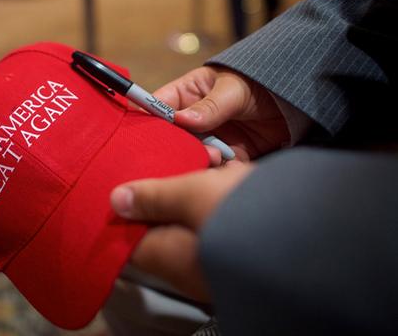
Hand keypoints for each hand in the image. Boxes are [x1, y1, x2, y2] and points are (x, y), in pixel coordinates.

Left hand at [110, 162, 254, 301]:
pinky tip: (228, 177)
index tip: (121, 185)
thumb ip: (153, 197)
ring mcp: (217, 261)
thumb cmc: (246, 213)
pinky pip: (221, 221)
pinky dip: (220, 197)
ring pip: (194, 220)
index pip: (128, 240)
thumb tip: (117, 200)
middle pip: (161, 229)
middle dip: (163, 196)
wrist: (317, 228)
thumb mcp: (191, 194)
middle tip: (162, 167)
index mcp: (169, 259)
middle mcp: (190, 268)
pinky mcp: (243, 248)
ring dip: (195, 192)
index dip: (123, 213)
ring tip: (199, 167)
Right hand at [154, 66, 288, 165]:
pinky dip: (215, 172)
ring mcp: (209, 140)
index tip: (142, 136)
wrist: (297, 99)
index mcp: (185, 96)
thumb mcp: (233, 89)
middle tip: (182, 151)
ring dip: (197, 159)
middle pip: (170, 139)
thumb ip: (209, 106)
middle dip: (173, 147)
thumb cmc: (259, 82)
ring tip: (214, 156)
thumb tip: (181, 120)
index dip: (145, 122)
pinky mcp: (228, 158)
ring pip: (190, 156)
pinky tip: (220, 169)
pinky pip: (214, 169)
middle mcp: (192, 121)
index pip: (156, 109)